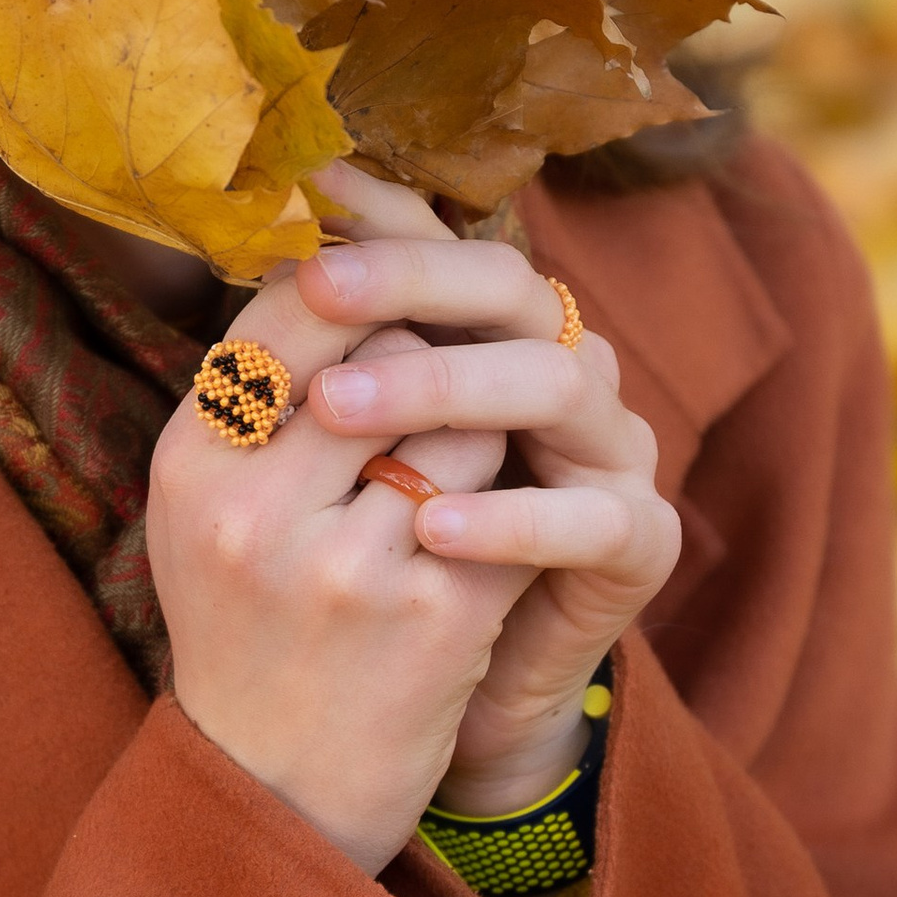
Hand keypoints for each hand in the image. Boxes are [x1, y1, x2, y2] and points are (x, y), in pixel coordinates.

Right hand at [148, 168, 537, 874]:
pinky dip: (513, 495)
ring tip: (462, 457)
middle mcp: (253, 512)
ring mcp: (344, 567)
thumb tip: (339, 245)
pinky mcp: (433, 618)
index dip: (357, 281)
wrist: (279, 793)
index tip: (389, 292)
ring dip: (479, 419)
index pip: (288, 306)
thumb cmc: (249, 627)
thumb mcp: (207, 506)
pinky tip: (497, 523)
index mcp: (188, 467)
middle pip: (383, 346)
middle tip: (447, 361)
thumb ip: (256, 390)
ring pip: (458, 415)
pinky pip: (505, 497)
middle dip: (430, 344)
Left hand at [297, 227, 680, 814]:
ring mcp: (613, 452)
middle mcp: (564, 371)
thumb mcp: (332, 459)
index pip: (449, 243)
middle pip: (509, 287)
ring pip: (556, 383)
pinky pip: (592, 518)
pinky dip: (512, 520)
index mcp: (494, 338)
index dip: (385, 213)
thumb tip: (254, 262)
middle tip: (318, 287)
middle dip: (410, 279)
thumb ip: (315, 365)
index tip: (307, 187)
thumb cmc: (372, 570)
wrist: (435, 708)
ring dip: (446, 387)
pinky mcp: (642, 541)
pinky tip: (431, 531)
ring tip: (341, 408)